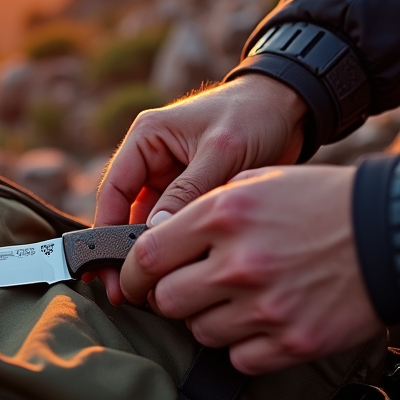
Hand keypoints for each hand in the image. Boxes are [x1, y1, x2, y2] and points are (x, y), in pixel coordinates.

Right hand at [92, 75, 307, 303]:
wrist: (292, 109)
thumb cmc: (254, 115)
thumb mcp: (221, 150)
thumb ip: (189, 190)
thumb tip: (157, 232)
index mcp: (146, 139)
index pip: (114, 189)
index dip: (106, 228)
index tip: (108, 265)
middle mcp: (152, 161)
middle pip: (126, 213)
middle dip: (126, 250)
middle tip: (127, 290)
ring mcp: (171, 181)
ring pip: (151, 225)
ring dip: (153, 253)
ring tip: (155, 288)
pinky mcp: (193, 197)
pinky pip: (177, 228)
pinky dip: (178, 249)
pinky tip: (181, 272)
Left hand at [119, 165, 383, 374]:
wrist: (394, 234)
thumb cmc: (324, 202)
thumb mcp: (260, 181)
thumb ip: (206, 207)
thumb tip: (160, 235)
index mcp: (224, 216)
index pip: (147, 256)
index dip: (131, 273)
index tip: (133, 279)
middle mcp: (239, 263)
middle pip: (167, 300)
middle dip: (168, 297)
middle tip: (184, 289)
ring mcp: (265, 307)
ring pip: (199, 332)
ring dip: (207, 319)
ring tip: (234, 299)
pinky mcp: (292, 341)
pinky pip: (238, 357)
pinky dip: (242, 345)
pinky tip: (260, 321)